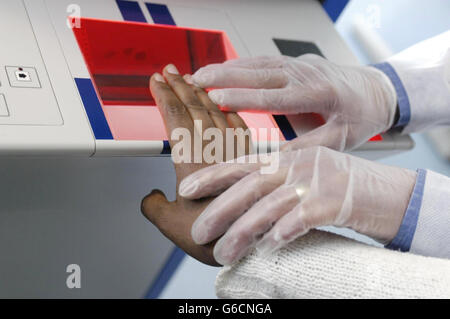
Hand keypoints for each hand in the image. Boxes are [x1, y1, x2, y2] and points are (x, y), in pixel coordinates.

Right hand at [141, 64, 250, 265]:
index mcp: (191, 163)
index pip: (175, 117)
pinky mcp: (249, 159)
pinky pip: (238, 126)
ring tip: (191, 79)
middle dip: (180, 86)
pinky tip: (225, 106)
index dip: (165, 95)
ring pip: (216, 112)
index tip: (156, 80)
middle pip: (194, 108)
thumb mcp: (170, 226)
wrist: (252, 244)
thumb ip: (153, 207)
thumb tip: (149, 197)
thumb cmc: (216, 236)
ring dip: (202, 93)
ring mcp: (233, 153)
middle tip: (169, 70)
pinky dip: (228, 111)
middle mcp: (213, 152)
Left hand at [179, 146, 415, 264]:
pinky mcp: (336, 202)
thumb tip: (242, 206)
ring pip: (270, 204)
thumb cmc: (342, 187)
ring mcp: (317, 181)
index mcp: (288, 157)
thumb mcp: (305, 175)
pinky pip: (303, 216)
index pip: (243, 163)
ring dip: (244, 230)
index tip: (186, 189)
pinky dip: (284, 230)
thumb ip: (275, 185)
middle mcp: (298, 164)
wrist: (389, 193)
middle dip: (220, 209)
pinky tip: (269, 245)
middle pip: (250, 184)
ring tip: (224, 253)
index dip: (212, 175)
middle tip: (198, 231)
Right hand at [192, 54, 397, 150]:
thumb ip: (307, 147)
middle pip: (261, 72)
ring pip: (258, 63)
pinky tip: (221, 69)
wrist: (375, 91)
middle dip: (226, 76)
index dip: (245, 97)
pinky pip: (264, 61)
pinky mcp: (294, 64)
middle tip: (196, 81)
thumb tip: (274, 162)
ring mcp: (300, 65)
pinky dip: (240, 64)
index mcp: (320, 93)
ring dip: (228, 68)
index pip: (276, 95)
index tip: (217, 98)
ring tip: (199, 75)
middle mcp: (307, 73)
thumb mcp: (340, 139)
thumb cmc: (360, 116)